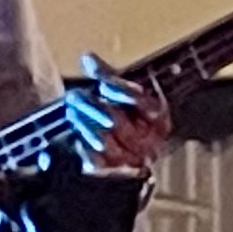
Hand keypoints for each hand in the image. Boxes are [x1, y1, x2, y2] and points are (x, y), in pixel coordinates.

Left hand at [67, 52, 172, 173]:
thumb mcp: (126, 95)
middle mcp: (149, 141)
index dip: (123, 92)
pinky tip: (76, 137)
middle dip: (95, 108)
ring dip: (86, 127)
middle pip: (120, 124)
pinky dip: (85, 149)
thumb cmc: (132, 118)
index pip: (145, 104)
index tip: (104, 83)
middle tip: (76, 96)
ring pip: (108, 144)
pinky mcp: (115, 174)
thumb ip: (109, 77)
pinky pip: (98, 163)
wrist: (137, 155)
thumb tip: (88, 58)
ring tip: (73, 113)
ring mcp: (133, 160)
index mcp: (159, 118)